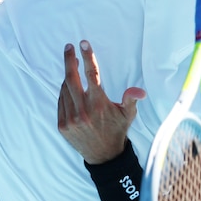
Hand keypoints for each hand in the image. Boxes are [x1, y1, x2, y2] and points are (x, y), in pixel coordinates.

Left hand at [57, 40, 146, 163]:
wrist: (103, 156)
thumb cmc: (117, 131)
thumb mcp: (128, 115)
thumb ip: (131, 100)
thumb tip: (140, 91)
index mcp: (99, 104)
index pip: (91, 75)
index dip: (87, 57)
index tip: (83, 43)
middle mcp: (83, 110)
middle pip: (71, 78)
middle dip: (69, 60)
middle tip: (68, 47)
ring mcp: (71, 118)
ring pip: (65, 89)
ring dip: (67, 76)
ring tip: (71, 67)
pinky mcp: (62, 125)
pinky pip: (60, 102)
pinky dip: (63, 91)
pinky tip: (68, 86)